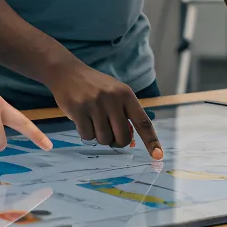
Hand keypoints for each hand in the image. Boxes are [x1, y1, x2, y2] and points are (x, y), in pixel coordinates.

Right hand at [47, 64, 163, 159]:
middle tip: (110, 135)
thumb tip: (129, 141)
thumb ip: (124, 113)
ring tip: (94, 121)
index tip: (158, 155)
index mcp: (126, 94)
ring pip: (104, 139)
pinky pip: (87, 136)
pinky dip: (86, 133)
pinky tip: (82, 120)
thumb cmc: (95, 86)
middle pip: (123, 137)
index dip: (151, 140)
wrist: (67, 72)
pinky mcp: (78, 110)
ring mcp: (95, 104)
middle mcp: (113, 99)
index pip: (143, 121)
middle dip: (117, 142)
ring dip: (99, 136)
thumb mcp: (115, 92)